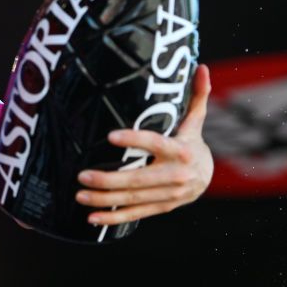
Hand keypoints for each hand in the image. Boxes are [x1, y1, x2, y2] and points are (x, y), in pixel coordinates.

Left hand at [75, 64, 213, 225]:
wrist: (207, 176)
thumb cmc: (192, 142)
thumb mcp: (195, 120)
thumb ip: (197, 95)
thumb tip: (202, 67)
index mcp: (181, 150)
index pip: (155, 143)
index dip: (134, 140)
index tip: (110, 136)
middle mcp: (175, 175)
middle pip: (138, 179)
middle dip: (108, 179)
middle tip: (81, 175)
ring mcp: (168, 195)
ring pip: (133, 199)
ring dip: (105, 200)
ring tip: (80, 195)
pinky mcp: (161, 207)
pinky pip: (136, 214)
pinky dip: (114, 218)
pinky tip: (92, 218)